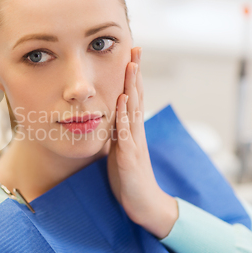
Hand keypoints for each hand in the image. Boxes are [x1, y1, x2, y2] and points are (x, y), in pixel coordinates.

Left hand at [107, 47, 178, 238]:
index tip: (130, 56)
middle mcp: (135, 131)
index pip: (132, 97)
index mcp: (131, 130)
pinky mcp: (129, 156)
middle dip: (135, 72)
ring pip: (133, 109)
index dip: (131, 77)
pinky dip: (123, 115)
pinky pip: (126, 132)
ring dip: (131, 86)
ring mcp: (134, 142)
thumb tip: (108, 119)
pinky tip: (121, 100)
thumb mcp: (120, 151)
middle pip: (135, 96)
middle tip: (135, 49)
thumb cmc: (129, 177)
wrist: (143, 203)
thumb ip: (117, 134)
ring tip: (130, 65)